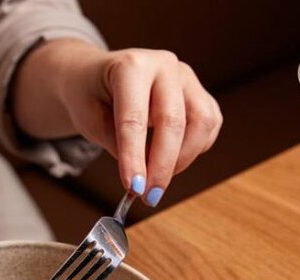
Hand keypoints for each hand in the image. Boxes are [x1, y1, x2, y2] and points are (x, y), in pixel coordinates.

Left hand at [14, 40, 221, 205]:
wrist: (98, 77)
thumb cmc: (91, 96)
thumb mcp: (89, 120)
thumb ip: (116, 145)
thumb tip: (141, 178)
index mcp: (131, 65)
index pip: (135, 119)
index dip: (135, 158)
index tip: (134, 188)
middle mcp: (164, 65)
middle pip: (173, 122)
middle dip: (162, 165)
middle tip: (149, 195)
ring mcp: (186, 77)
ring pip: (201, 123)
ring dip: (183, 159)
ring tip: (158, 176)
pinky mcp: (200, 92)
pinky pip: (209, 126)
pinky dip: (195, 149)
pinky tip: (173, 159)